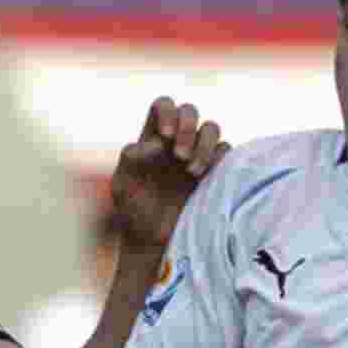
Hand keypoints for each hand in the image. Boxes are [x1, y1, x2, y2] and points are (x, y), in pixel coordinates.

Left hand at [110, 96, 228, 250]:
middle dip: (187, 127)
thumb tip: (157, 143)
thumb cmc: (132, 211)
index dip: (168, 112)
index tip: (164, 137)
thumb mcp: (122, 185)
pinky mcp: (213, 172)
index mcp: (152, 138)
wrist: (152, 241)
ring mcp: (196, 155)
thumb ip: (131, 159)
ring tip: (191, 172)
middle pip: (189, 111)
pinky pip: (226, 151)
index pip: (163, 106)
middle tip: (179, 157)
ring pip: (211, 128)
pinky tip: (205, 176)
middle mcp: (175, 142)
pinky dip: (219, 157)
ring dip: (204, 144)